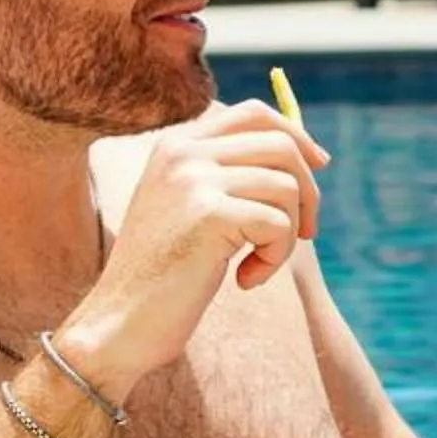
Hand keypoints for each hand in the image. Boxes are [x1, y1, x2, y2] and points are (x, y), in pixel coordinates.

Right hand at [59, 101, 326, 390]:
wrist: (118, 324)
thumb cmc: (163, 276)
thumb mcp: (192, 210)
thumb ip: (231, 176)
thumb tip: (309, 155)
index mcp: (176, 145)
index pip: (253, 113)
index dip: (296, 136)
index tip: (318, 166)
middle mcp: (182, 152)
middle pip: (281, 145)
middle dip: (307, 192)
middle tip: (304, 234)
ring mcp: (193, 179)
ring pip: (286, 186)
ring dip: (288, 235)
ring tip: (258, 265)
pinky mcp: (208, 214)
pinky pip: (278, 224)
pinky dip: (275, 259)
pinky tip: (245, 281)